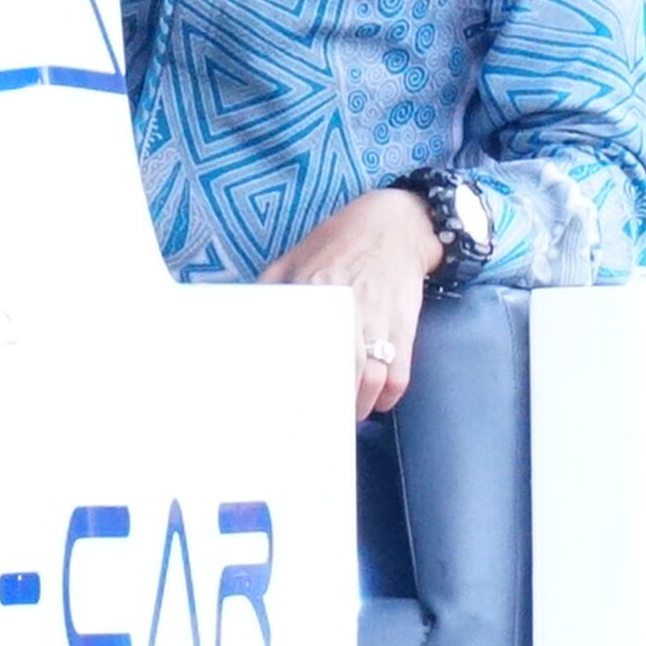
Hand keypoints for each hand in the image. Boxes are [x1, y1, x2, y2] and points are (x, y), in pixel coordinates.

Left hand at [262, 184, 442, 415]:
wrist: (394, 225)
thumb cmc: (339, 243)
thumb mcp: (295, 257)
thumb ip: (268, 287)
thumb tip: (240, 318)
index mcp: (314, 291)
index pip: (300, 347)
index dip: (293, 380)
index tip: (283, 402)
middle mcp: (348, 310)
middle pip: (339, 373)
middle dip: (328, 403)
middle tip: (316, 419)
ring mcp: (379, 321)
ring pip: (370, 381)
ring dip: (358, 406)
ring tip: (345, 415)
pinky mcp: (405, 328)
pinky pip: (399, 376)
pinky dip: (387, 397)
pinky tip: (376, 399)